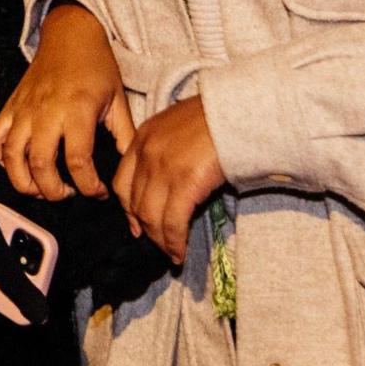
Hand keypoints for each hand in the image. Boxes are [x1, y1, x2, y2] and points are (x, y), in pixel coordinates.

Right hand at [0, 2, 135, 200]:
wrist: (70, 33)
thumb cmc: (95, 65)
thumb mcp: (118, 99)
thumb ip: (124, 135)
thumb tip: (130, 166)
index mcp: (77, 110)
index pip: (78, 160)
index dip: (89, 186)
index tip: (98, 192)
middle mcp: (47, 112)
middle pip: (41, 165)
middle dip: (54, 191)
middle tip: (68, 194)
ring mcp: (24, 110)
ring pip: (12, 157)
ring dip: (24, 182)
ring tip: (41, 189)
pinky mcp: (10, 107)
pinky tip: (14, 170)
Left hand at [113, 97, 225, 262]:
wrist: (242, 111)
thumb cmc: (219, 119)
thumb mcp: (180, 127)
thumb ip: (165, 150)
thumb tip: (167, 183)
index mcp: (144, 137)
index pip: (122, 181)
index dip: (128, 209)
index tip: (136, 225)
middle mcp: (147, 152)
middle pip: (135, 202)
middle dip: (145, 228)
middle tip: (157, 244)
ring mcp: (164, 167)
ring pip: (151, 216)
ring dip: (160, 241)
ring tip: (171, 254)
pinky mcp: (185, 182)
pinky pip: (173, 222)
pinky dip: (174, 242)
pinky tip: (179, 253)